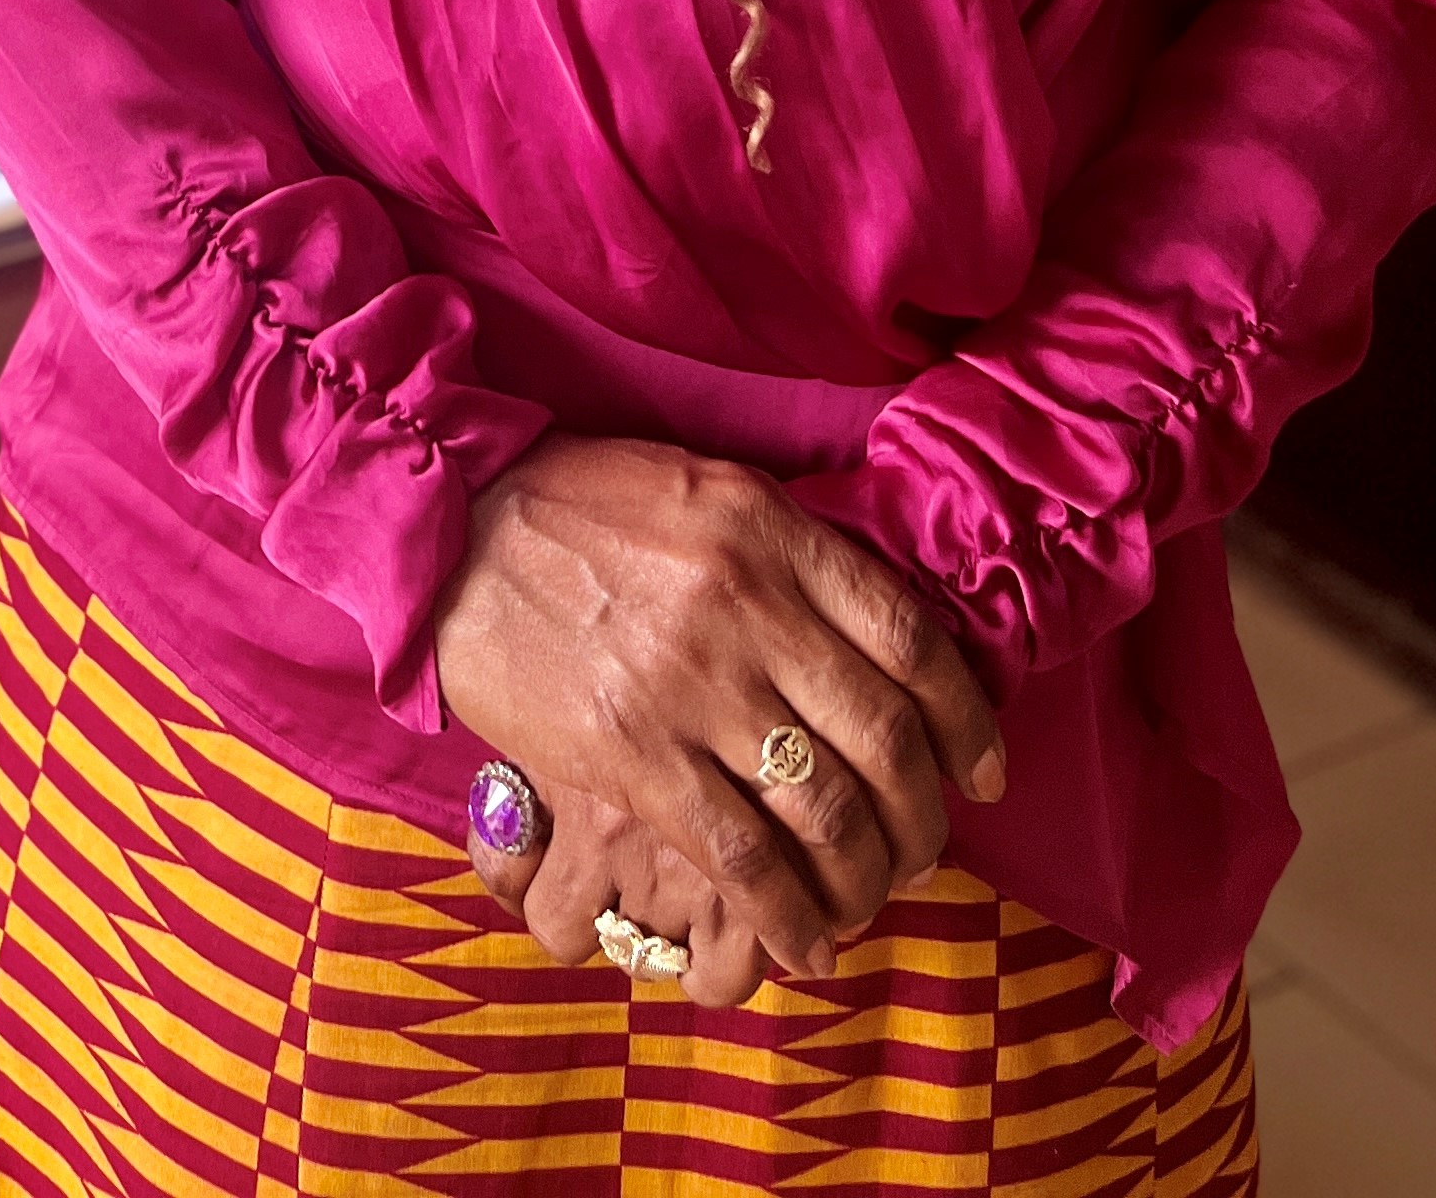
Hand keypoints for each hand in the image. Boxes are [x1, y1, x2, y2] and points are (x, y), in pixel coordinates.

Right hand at [434, 435, 1005, 981]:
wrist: (451, 525)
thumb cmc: (581, 504)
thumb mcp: (706, 490)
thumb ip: (793, 553)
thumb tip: (875, 635)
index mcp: (771, 531)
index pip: (912, 640)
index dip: (968, 721)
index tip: (984, 771)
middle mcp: (746, 605)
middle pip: (885, 736)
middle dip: (926, 817)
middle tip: (930, 852)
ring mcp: (690, 684)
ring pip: (826, 808)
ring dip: (869, 876)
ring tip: (871, 900)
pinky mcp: (631, 754)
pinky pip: (742, 859)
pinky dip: (792, 917)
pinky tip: (809, 945)